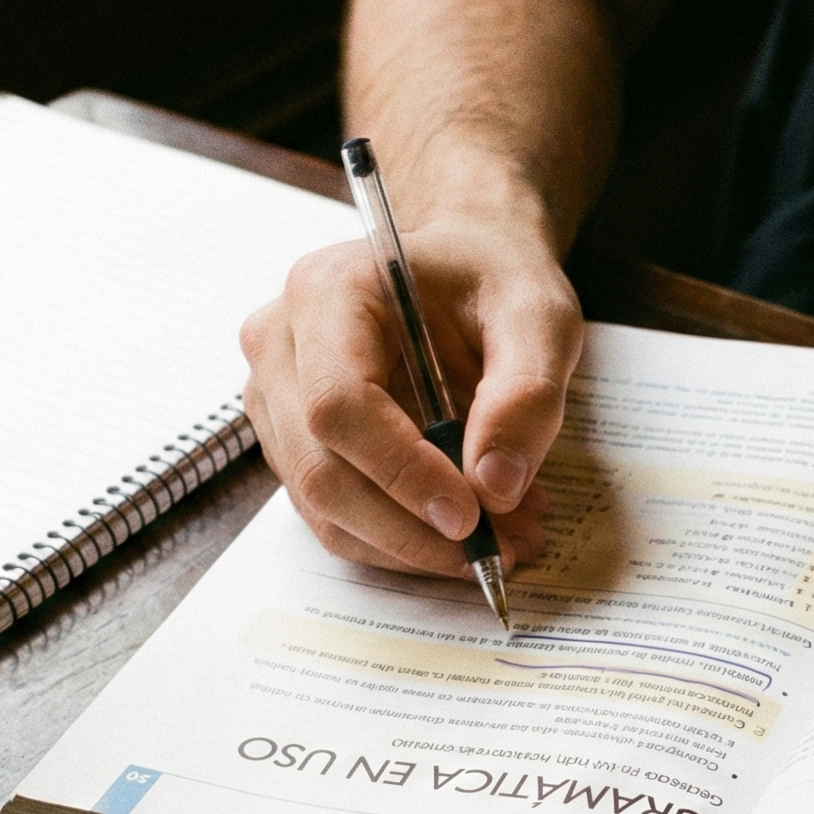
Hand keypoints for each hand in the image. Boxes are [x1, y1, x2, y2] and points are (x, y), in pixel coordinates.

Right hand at [239, 211, 580, 576]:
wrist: (462, 263)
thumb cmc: (491, 277)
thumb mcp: (537, 314)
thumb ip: (526, 392)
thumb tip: (495, 485)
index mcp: (328, 291)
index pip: (338, 403)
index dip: (400, 472)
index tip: (470, 516)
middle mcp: (280, 343)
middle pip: (320, 469)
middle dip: (411, 529)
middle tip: (501, 550)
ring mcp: (276, 396)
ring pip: (322, 507)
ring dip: (411, 545)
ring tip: (502, 541)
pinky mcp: (291, 441)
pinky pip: (333, 514)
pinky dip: (400, 539)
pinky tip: (464, 530)